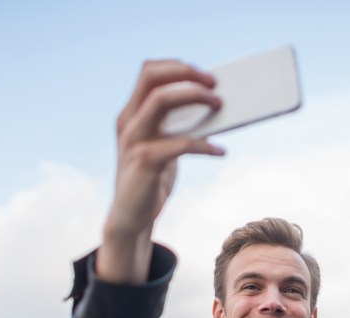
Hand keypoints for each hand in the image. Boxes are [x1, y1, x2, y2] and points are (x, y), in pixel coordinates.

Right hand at [99, 60, 225, 282]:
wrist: (131, 217)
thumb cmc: (152, 179)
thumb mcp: (164, 148)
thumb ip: (178, 128)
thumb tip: (214, 110)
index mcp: (132, 114)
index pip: (149, 72)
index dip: (178, 67)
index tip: (206, 75)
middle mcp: (129, 121)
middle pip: (153, 77)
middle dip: (186, 74)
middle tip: (215, 85)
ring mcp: (134, 139)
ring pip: (161, 100)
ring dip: (195, 97)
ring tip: (220, 105)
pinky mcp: (145, 160)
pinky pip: (180, 142)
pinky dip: (204, 144)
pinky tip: (221, 151)